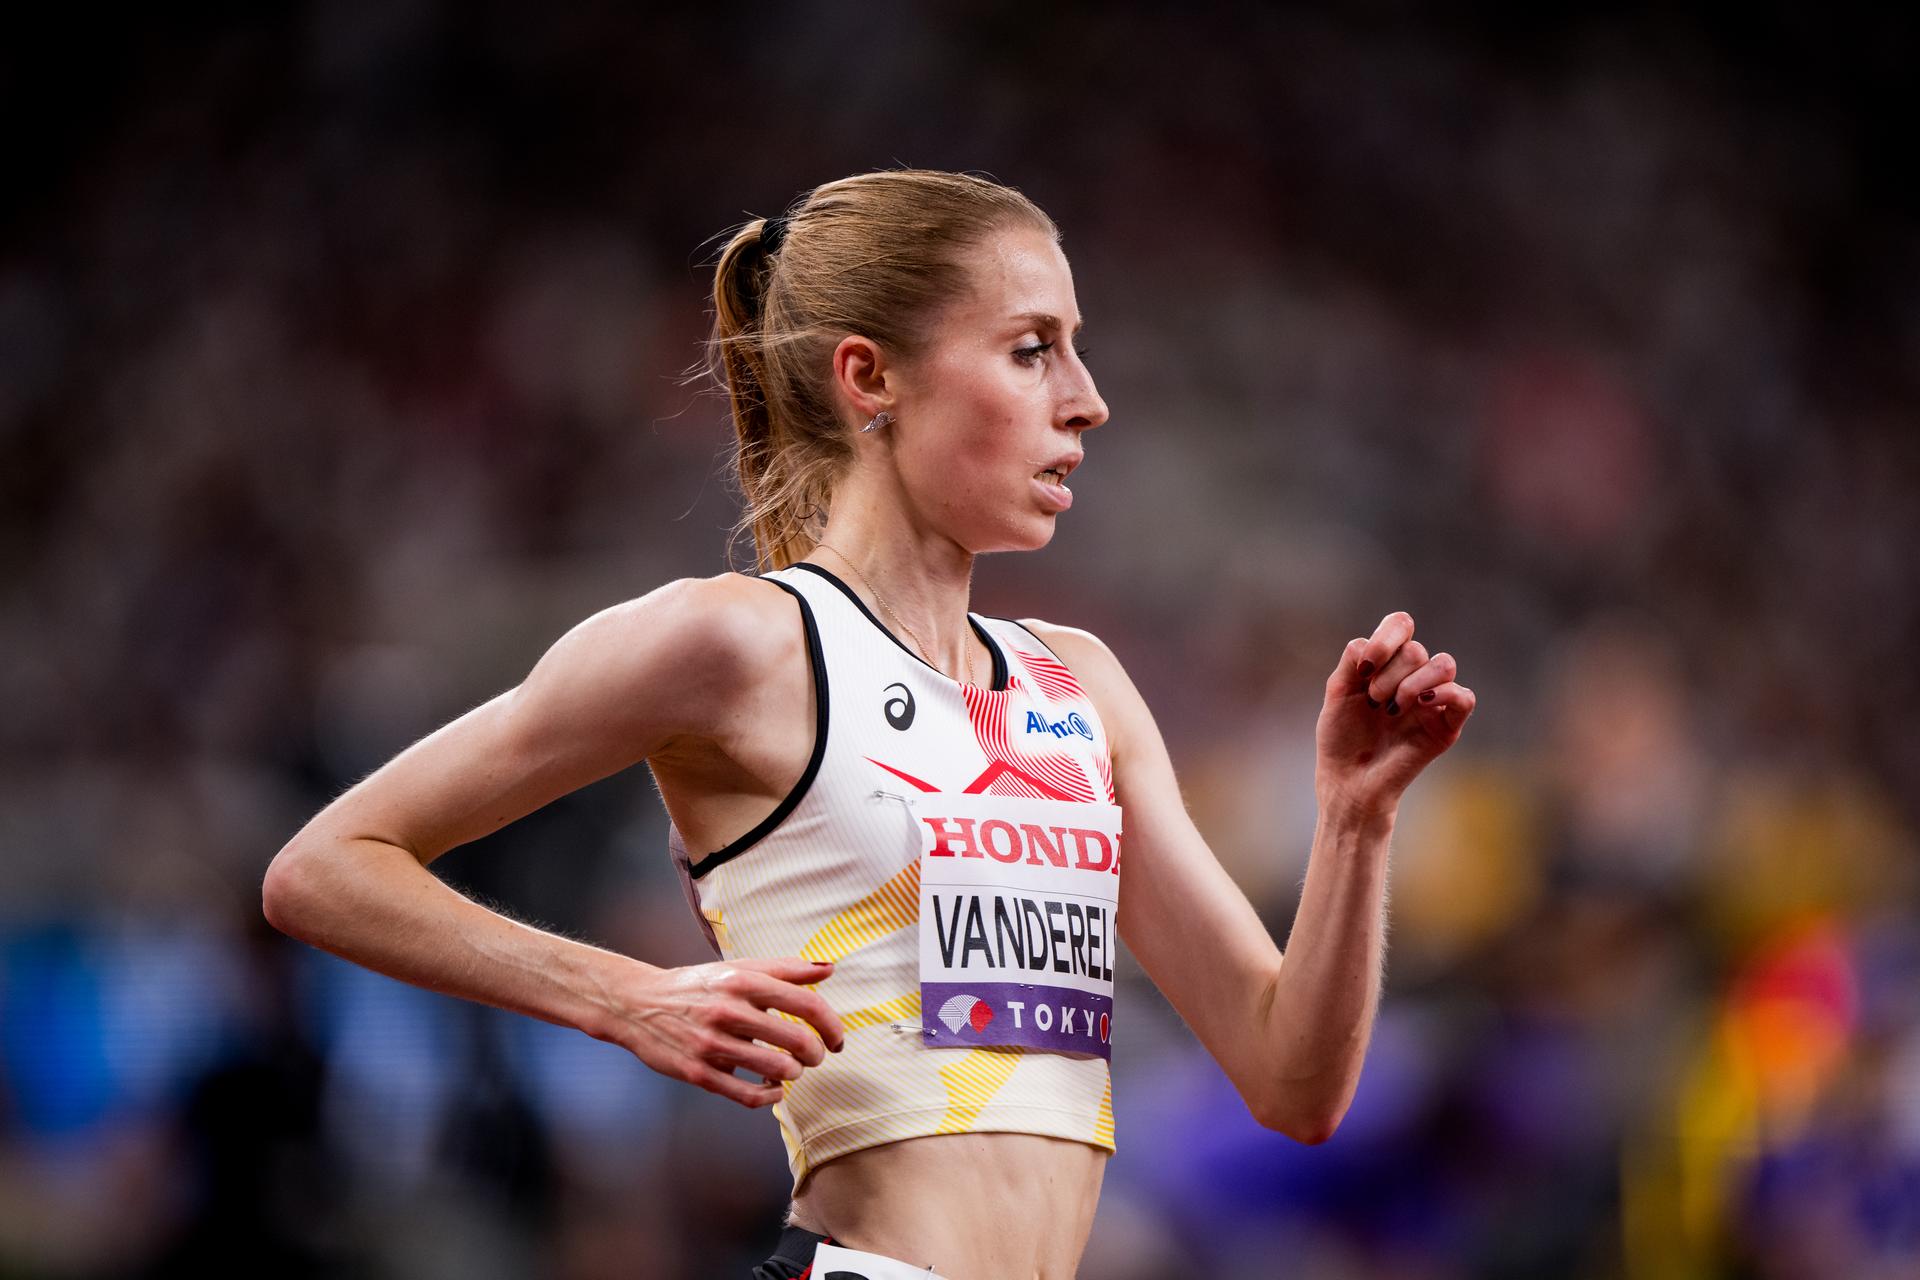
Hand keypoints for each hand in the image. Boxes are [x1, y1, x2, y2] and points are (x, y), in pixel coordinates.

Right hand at [597, 955, 846, 1107]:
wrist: (638, 1004)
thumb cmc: (697, 986)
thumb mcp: (738, 968)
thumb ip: (785, 969)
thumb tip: (829, 969)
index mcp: (743, 981)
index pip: (806, 1004)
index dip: (831, 1025)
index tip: (837, 1039)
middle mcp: (729, 1011)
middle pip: (797, 1041)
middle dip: (815, 1054)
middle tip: (814, 1057)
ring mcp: (712, 1044)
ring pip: (777, 1070)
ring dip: (794, 1074)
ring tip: (790, 1069)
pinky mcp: (699, 1073)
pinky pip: (749, 1095)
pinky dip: (771, 1096)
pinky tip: (773, 1089)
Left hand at [1315, 611, 1474, 816]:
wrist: (1348, 780)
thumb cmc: (1341, 737)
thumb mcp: (1338, 691)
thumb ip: (1353, 658)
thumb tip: (1371, 641)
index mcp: (1388, 663)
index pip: (1401, 625)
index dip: (1386, 638)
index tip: (1364, 667)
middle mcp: (1413, 677)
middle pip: (1416, 649)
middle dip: (1388, 674)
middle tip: (1373, 700)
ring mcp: (1432, 701)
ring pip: (1443, 664)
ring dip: (1412, 683)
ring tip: (1391, 708)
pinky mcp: (1447, 726)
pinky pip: (1464, 697)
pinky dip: (1444, 694)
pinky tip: (1418, 705)